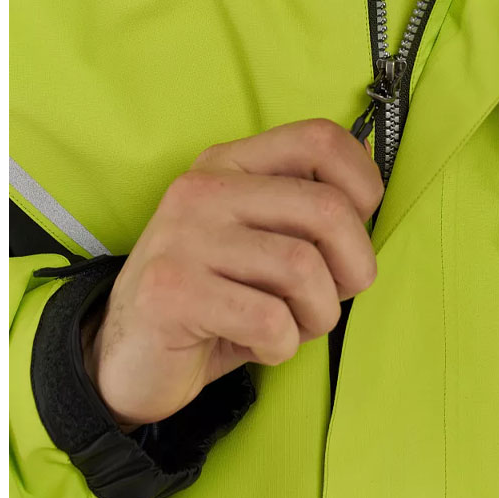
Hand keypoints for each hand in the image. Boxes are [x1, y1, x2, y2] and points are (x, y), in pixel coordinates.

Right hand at [85, 119, 383, 427]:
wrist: (127, 358)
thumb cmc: (216, 297)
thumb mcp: (259, 238)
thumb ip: (305, 212)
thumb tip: (371, 204)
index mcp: (230, 163)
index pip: (320, 139)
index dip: (364, 184)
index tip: (358, 228)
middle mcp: (204, 189)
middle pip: (327, 209)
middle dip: (354, 267)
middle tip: (335, 296)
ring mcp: (183, 238)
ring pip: (304, 269)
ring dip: (318, 315)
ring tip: (290, 326)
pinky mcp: (173, 293)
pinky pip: (271, 321)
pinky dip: (283, 346)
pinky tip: (259, 346)